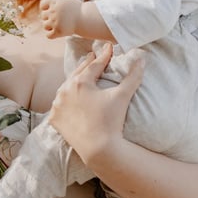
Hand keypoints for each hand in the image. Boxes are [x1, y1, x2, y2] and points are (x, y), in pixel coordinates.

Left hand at [40, 0, 80, 38]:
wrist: (87, 19)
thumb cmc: (77, 9)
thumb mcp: (66, 0)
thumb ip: (54, 1)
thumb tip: (42, 7)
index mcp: (55, 2)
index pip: (42, 5)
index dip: (45, 8)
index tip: (52, 10)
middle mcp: (54, 11)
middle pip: (43, 16)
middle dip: (49, 18)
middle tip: (57, 19)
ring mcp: (55, 22)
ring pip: (45, 26)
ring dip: (50, 26)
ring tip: (58, 26)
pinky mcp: (58, 31)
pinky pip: (48, 35)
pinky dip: (52, 35)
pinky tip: (57, 33)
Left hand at [49, 43, 144, 164]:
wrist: (99, 149)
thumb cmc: (111, 121)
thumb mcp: (122, 96)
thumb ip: (132, 76)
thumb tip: (142, 58)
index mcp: (80, 82)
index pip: (94, 66)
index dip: (103, 56)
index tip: (108, 48)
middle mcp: (65, 91)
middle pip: (77, 74)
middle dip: (86, 65)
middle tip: (92, 56)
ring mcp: (58, 105)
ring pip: (65, 88)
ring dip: (73, 81)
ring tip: (78, 76)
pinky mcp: (55, 119)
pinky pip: (58, 106)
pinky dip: (63, 100)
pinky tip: (66, 98)